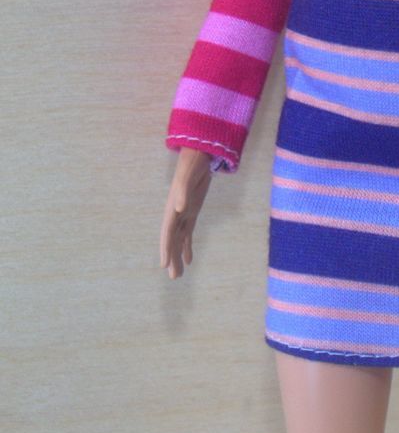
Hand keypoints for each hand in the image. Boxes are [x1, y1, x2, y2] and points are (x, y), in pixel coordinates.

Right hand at [160, 148, 213, 278]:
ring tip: (179, 275)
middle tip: (174, 277)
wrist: (199, 155)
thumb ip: (183, 191)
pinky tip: (189, 260)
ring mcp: (183, 213)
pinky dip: (188, 246)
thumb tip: (180, 208)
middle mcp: (175, 213)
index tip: (164, 264)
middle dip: (172, 258)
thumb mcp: (188, 175)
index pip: (167, 231)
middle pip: (172, 239)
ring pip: (179, 239)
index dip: (165, 247)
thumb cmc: (192, 164)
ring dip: (178, 256)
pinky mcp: (192, 211)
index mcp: (172, 206)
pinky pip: (188, 232)